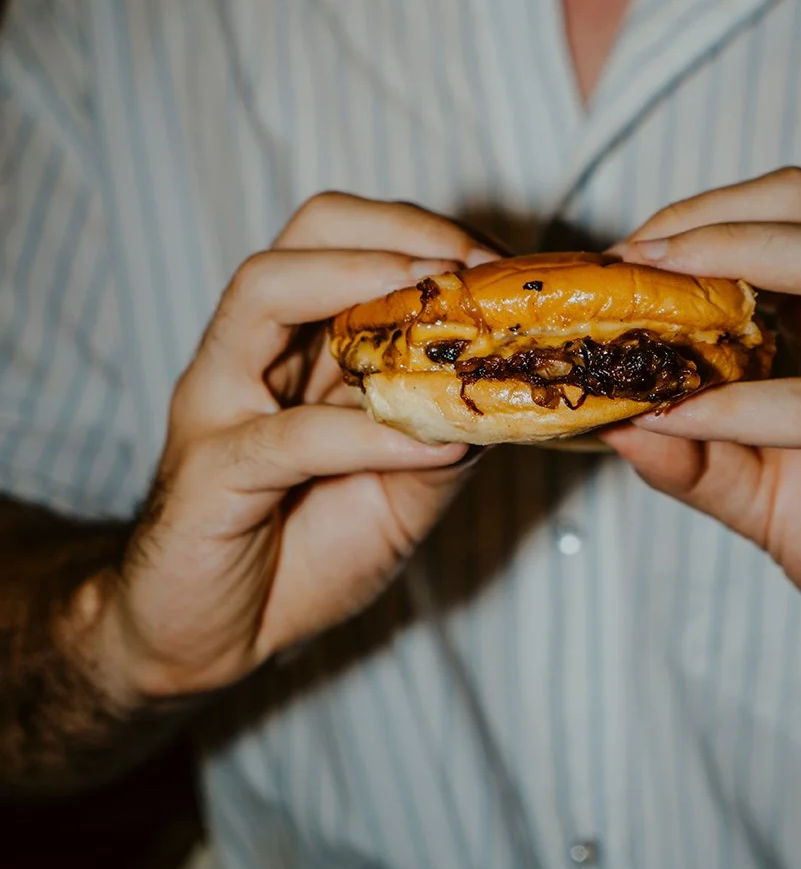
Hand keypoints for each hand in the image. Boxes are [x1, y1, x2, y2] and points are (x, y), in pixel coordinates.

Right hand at [91, 195, 496, 702]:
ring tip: (438, 310)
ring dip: (364, 282)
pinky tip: (431, 446)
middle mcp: (252, 348)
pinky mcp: (211, 470)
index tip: (504, 265)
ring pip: (267, 289)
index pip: (356, 233)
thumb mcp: (406, 485)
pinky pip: (293, 433)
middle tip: (473, 270)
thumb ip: (450, 430)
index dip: (433, 233)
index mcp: (301, 337)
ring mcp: (220, 399)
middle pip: (310, 229)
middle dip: (402, 231)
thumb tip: (521, 392)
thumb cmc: (303, 550)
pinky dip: (371, 433)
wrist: (213, 638)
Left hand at [608, 168, 800, 703]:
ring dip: (733, 260)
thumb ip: (696, 460)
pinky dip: (743, 405)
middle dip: (709, 218)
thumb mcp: (768, 497)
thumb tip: (611, 422)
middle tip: (631, 258)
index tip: (617, 258)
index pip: (785, 218)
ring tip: (653, 289)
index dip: (697, 219)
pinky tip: (682, 416)